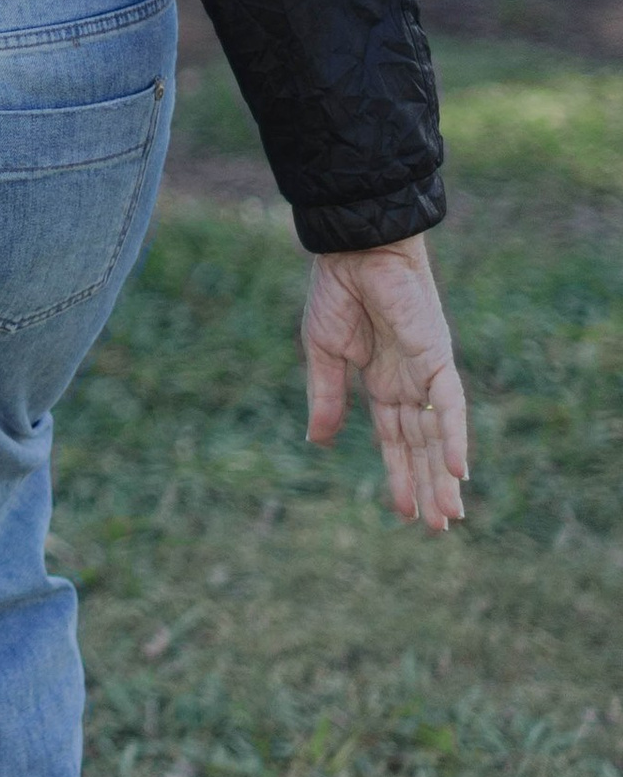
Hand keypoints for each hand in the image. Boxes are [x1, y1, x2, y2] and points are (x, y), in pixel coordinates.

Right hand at [301, 236, 468, 531]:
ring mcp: (425, 371)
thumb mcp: (322, 353)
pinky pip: (448, 403)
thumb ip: (326, 397)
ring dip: (443, 474)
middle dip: (428, 485)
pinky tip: (457, 469)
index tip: (403, 511)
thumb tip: (317, 443)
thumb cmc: (336, 291)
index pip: (394, 438)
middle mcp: (408, 382)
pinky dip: (453, 436)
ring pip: (437, 434)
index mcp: (380, 381)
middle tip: (438, 527)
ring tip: (449, 514)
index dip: (399, 473)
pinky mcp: (435, 356)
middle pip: (421, 444)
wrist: (353, 249)